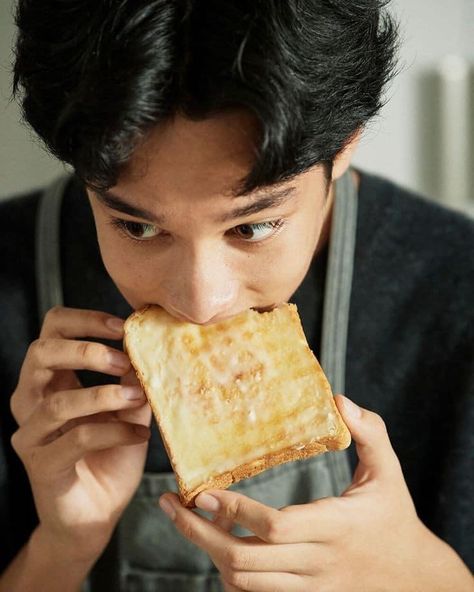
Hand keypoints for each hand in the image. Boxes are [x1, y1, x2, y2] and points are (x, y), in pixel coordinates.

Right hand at [10, 306, 150, 561]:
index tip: (122, 326)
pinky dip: (115, 433)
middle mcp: (33, 401)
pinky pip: (77, 439)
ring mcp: (32, 434)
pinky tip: (140, 436)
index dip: (84, 320)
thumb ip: (134, 380)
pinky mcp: (41, 464)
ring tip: (138, 398)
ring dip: (105, 395)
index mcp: (53, 380)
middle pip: (41, 353)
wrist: (97, 513)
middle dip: (87, 350)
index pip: (52, 330)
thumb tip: (151, 347)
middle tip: (124, 360)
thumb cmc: (112, 455)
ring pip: (58, 402)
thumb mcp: (129, 409)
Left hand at [159, 395, 469, 591]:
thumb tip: (339, 400)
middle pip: (246, 560)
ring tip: (189, 520)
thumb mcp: (389, 472)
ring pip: (245, 583)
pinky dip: (231, 576)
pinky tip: (219, 546)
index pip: (276, 526)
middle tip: (171, 506)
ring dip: (211, 554)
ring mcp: (310, 588)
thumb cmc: (396, 517)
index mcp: (336, 525)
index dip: (234, 512)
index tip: (203, 491)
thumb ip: (370, 433)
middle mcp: (318, 561)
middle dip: (200, 535)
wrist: (413, 578)